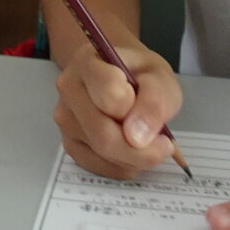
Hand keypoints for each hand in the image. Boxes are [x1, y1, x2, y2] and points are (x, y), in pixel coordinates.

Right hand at [53, 37, 183, 179]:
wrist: (121, 75)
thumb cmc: (141, 73)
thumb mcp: (160, 77)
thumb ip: (154, 102)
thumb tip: (137, 139)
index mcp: (87, 62)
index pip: (110, 97)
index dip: (138, 110)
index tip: (155, 109)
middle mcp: (68, 90)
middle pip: (103, 135)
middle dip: (142, 149)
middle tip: (164, 144)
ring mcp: (65, 118)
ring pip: (102, 154)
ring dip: (134, 158)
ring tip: (147, 141)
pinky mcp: (69, 142)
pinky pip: (98, 166)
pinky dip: (122, 166)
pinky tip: (132, 151)